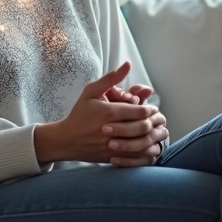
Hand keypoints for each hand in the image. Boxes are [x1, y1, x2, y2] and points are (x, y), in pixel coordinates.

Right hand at [34, 62, 158, 164]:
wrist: (67, 139)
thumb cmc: (80, 113)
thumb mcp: (91, 91)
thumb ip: (111, 78)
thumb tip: (128, 64)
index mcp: (109, 112)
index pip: (140, 111)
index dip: (150, 109)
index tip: (151, 107)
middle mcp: (112, 130)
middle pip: (143, 127)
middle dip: (152, 121)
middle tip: (154, 118)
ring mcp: (112, 146)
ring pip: (142, 143)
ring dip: (150, 136)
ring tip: (150, 130)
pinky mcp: (113, 157)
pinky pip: (135, 157)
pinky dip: (143, 150)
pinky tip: (144, 143)